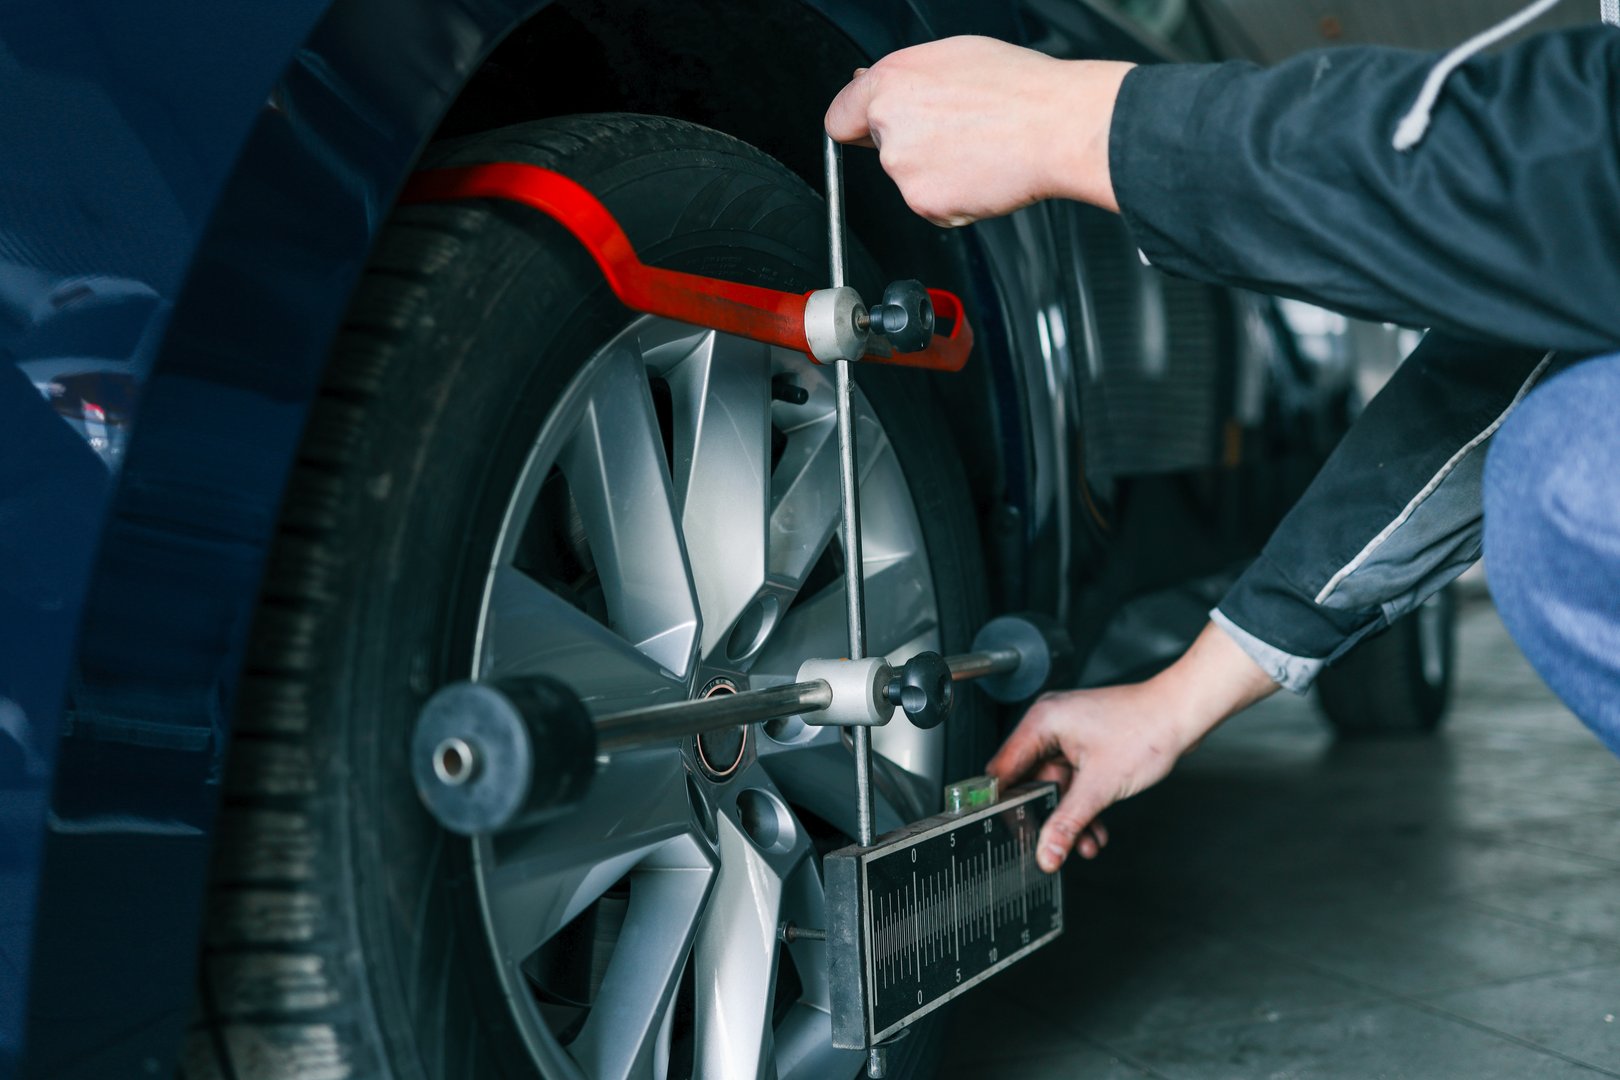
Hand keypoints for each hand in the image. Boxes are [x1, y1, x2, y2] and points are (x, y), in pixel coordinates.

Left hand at [824, 36, 1133, 225]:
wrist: (1057, 128)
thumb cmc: (1018, 89)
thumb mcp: (954, 56)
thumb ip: (905, 77)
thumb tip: (872, 83)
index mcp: (890, 83)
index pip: (840, 118)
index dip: (857, 125)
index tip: (865, 131)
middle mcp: (889, 127)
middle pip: (881, 149)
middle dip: (911, 144)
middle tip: (955, 132)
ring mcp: (904, 170)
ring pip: (908, 178)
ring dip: (934, 172)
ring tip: (977, 148)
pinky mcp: (925, 203)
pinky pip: (932, 206)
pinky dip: (953, 197)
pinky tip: (981, 172)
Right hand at [986, 623, 1279, 871]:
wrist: (1184, 714)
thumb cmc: (1147, 729)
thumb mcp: (1100, 786)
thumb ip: (1068, 822)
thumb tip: (1046, 852)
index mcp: (1042, 723)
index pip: (1005, 769)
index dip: (1003, 802)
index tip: (1006, 831)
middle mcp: (1051, 726)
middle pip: (1032, 781)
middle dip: (1046, 817)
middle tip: (1049, 845)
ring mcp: (1070, 736)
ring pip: (1057, 787)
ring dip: (1071, 817)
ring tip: (1084, 844)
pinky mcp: (1087, 746)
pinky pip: (1075, 782)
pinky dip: (1085, 806)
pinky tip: (1096, 831)